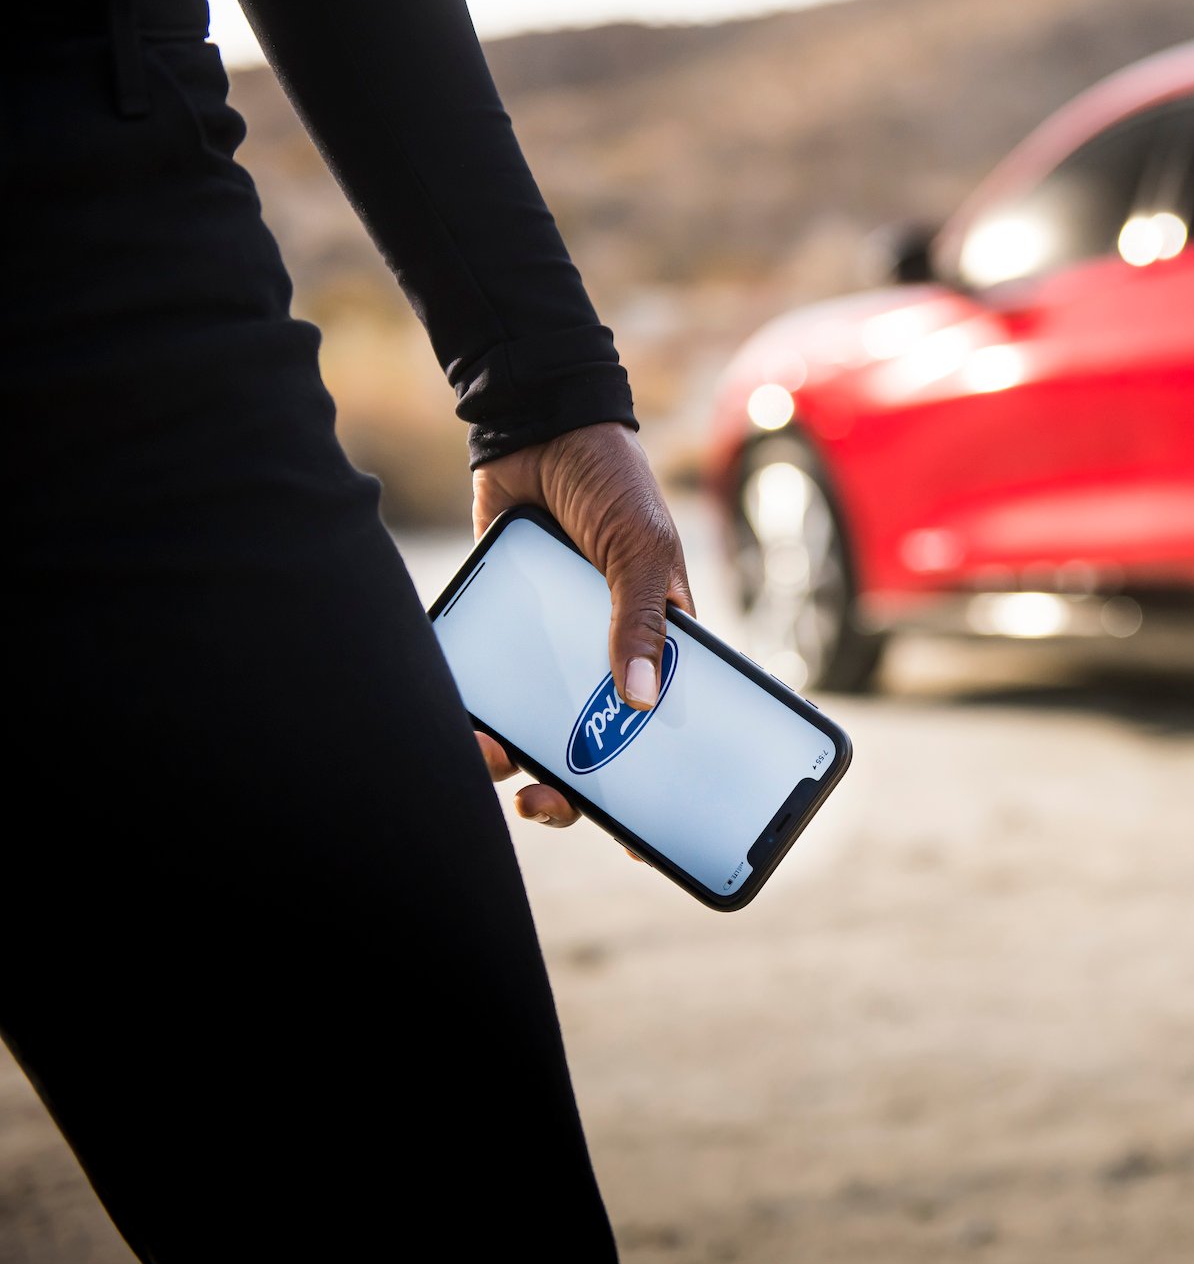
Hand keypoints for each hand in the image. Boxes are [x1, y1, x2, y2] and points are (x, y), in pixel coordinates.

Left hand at [470, 421, 693, 828]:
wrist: (534, 426)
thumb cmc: (611, 483)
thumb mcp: (641, 548)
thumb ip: (639, 621)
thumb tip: (639, 701)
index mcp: (660, 644)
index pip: (662, 729)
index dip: (653, 786)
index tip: (635, 837)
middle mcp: (605, 654)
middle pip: (591, 745)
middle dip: (569, 787)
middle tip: (540, 803)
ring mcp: (551, 646)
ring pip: (533, 725)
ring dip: (512, 754)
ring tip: (489, 757)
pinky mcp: (501, 628)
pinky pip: (486, 683)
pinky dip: (473, 709)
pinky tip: (461, 721)